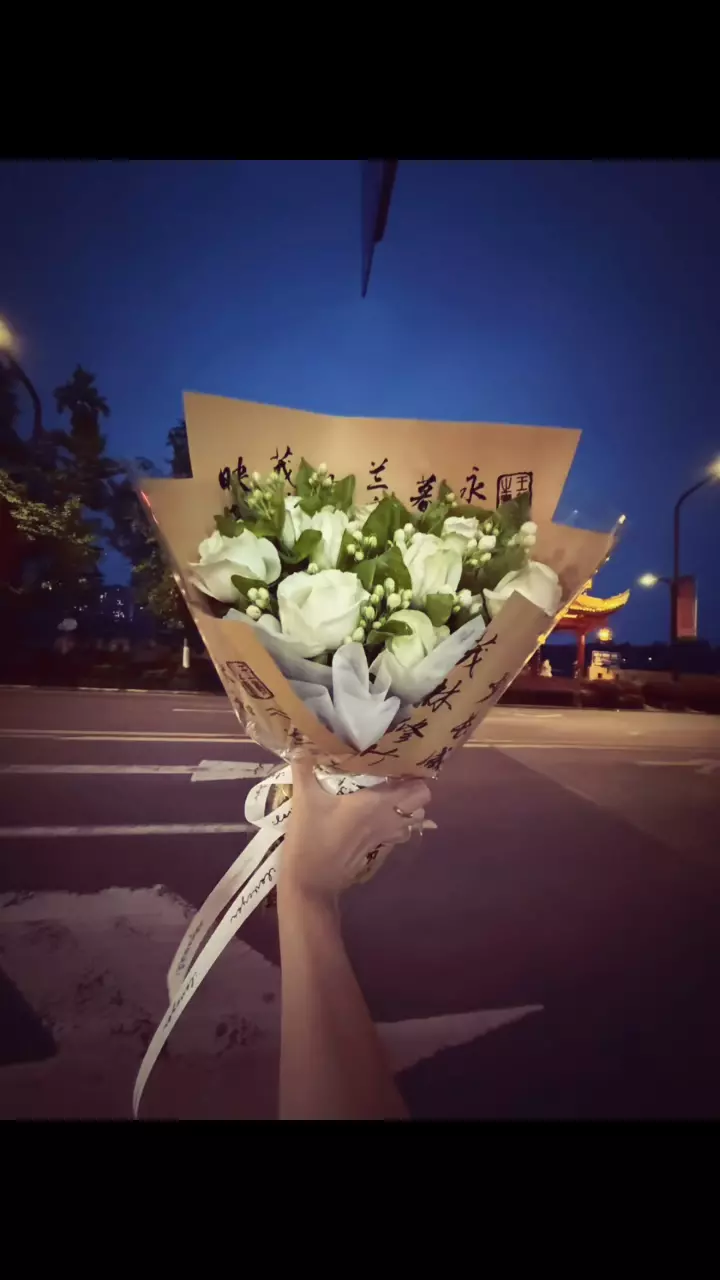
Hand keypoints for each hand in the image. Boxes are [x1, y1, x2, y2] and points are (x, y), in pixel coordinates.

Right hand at [279, 755, 431, 906]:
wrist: (310, 881)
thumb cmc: (310, 838)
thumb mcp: (304, 800)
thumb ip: (303, 769)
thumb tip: (300, 745)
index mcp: (376, 804)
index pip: (417, 790)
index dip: (415, 774)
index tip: (403, 760)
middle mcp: (387, 820)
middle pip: (421, 803)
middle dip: (414, 788)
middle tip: (395, 774)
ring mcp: (384, 837)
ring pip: (413, 820)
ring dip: (407, 807)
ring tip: (390, 792)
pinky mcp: (376, 849)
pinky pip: (398, 832)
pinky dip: (397, 822)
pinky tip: (378, 815)